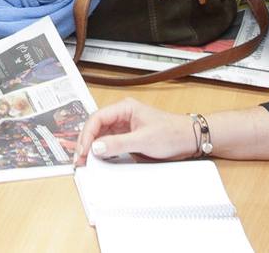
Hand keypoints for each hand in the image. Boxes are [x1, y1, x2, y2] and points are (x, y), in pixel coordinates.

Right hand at [73, 99, 197, 164]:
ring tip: (85, 161)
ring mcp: (124, 126)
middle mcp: (122, 115)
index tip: (83, 151)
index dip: (87, 135)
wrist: (188, 139)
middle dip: (86, 143)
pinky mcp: (127, 137)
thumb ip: (118, 144)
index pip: (97, 118)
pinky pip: (109, 143)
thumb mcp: (143, 140)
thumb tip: (96, 147)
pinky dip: (102, 151)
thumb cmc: (171, 133)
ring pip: (100, 136)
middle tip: (80, 159)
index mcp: (124, 108)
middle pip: (96, 127)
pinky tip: (98, 159)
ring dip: (92, 148)